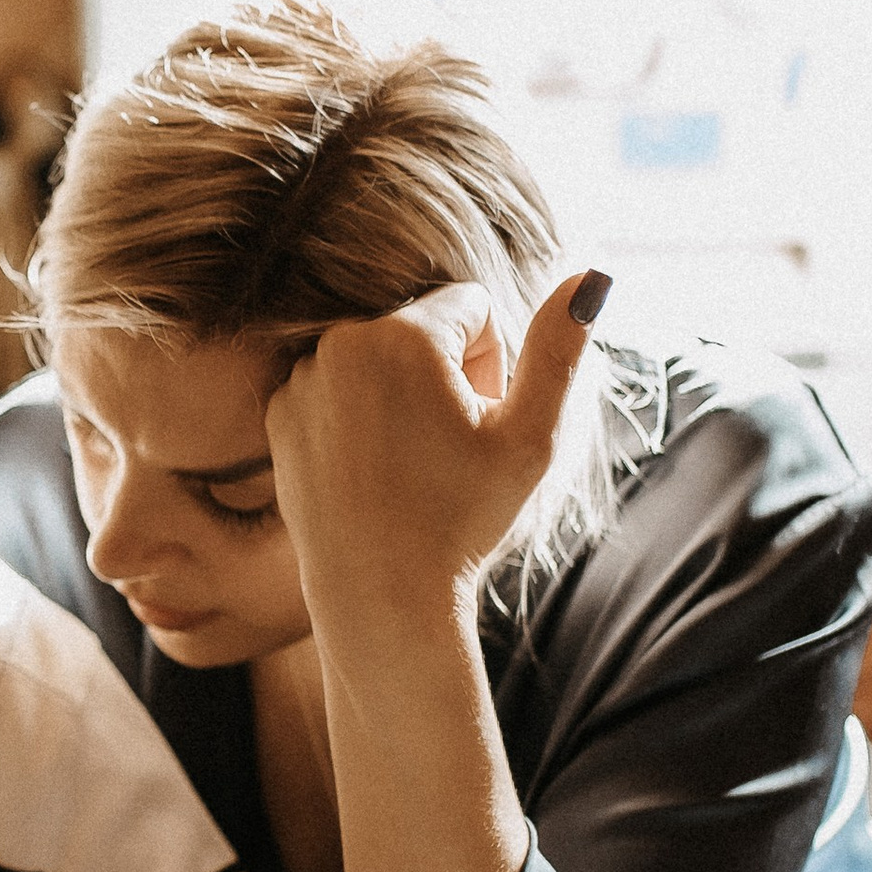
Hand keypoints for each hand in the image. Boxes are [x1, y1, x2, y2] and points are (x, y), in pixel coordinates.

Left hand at [266, 266, 606, 622]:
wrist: (381, 597)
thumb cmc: (462, 518)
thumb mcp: (530, 436)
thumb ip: (559, 349)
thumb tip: (592, 274)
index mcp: (402, 335)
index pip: (474, 308)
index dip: (493, 366)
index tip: (480, 421)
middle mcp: (340, 343)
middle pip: (424, 331)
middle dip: (448, 377)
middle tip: (448, 449)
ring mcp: (300, 380)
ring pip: (380, 362)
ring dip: (404, 397)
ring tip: (410, 465)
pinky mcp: (279, 416)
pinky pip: (338, 391)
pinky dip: (360, 420)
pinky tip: (371, 473)